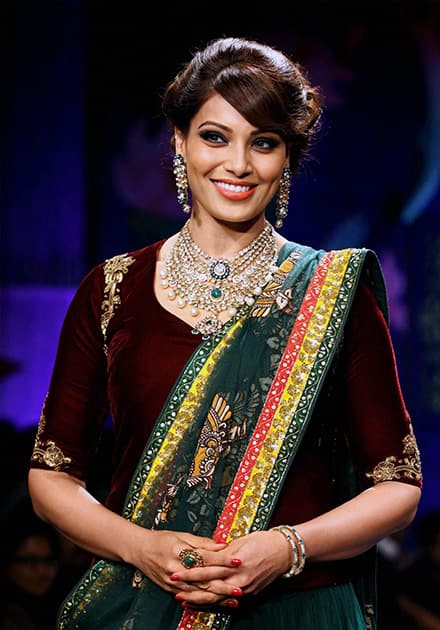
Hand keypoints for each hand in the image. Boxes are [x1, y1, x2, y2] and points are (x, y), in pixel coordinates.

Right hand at [131, 529, 243, 606]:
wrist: (139, 549)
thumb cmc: (161, 539)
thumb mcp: (181, 535)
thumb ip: (202, 542)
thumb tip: (222, 544)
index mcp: (179, 551)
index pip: (206, 557)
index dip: (223, 559)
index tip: (238, 561)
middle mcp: (176, 569)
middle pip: (204, 579)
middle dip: (224, 585)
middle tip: (240, 588)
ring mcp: (172, 581)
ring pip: (198, 592)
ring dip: (217, 597)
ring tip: (233, 600)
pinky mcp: (170, 590)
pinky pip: (189, 598)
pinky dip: (203, 602)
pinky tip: (215, 604)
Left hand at [173, 530, 289, 606]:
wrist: (284, 552)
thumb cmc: (263, 541)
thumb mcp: (241, 540)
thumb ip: (222, 549)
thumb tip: (206, 552)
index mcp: (234, 559)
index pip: (208, 564)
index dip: (191, 567)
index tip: (176, 567)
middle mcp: (238, 575)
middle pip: (209, 582)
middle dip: (190, 584)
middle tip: (173, 583)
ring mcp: (244, 587)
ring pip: (216, 596)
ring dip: (198, 598)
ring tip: (182, 598)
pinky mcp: (249, 593)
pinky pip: (228, 600)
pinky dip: (214, 602)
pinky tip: (203, 603)